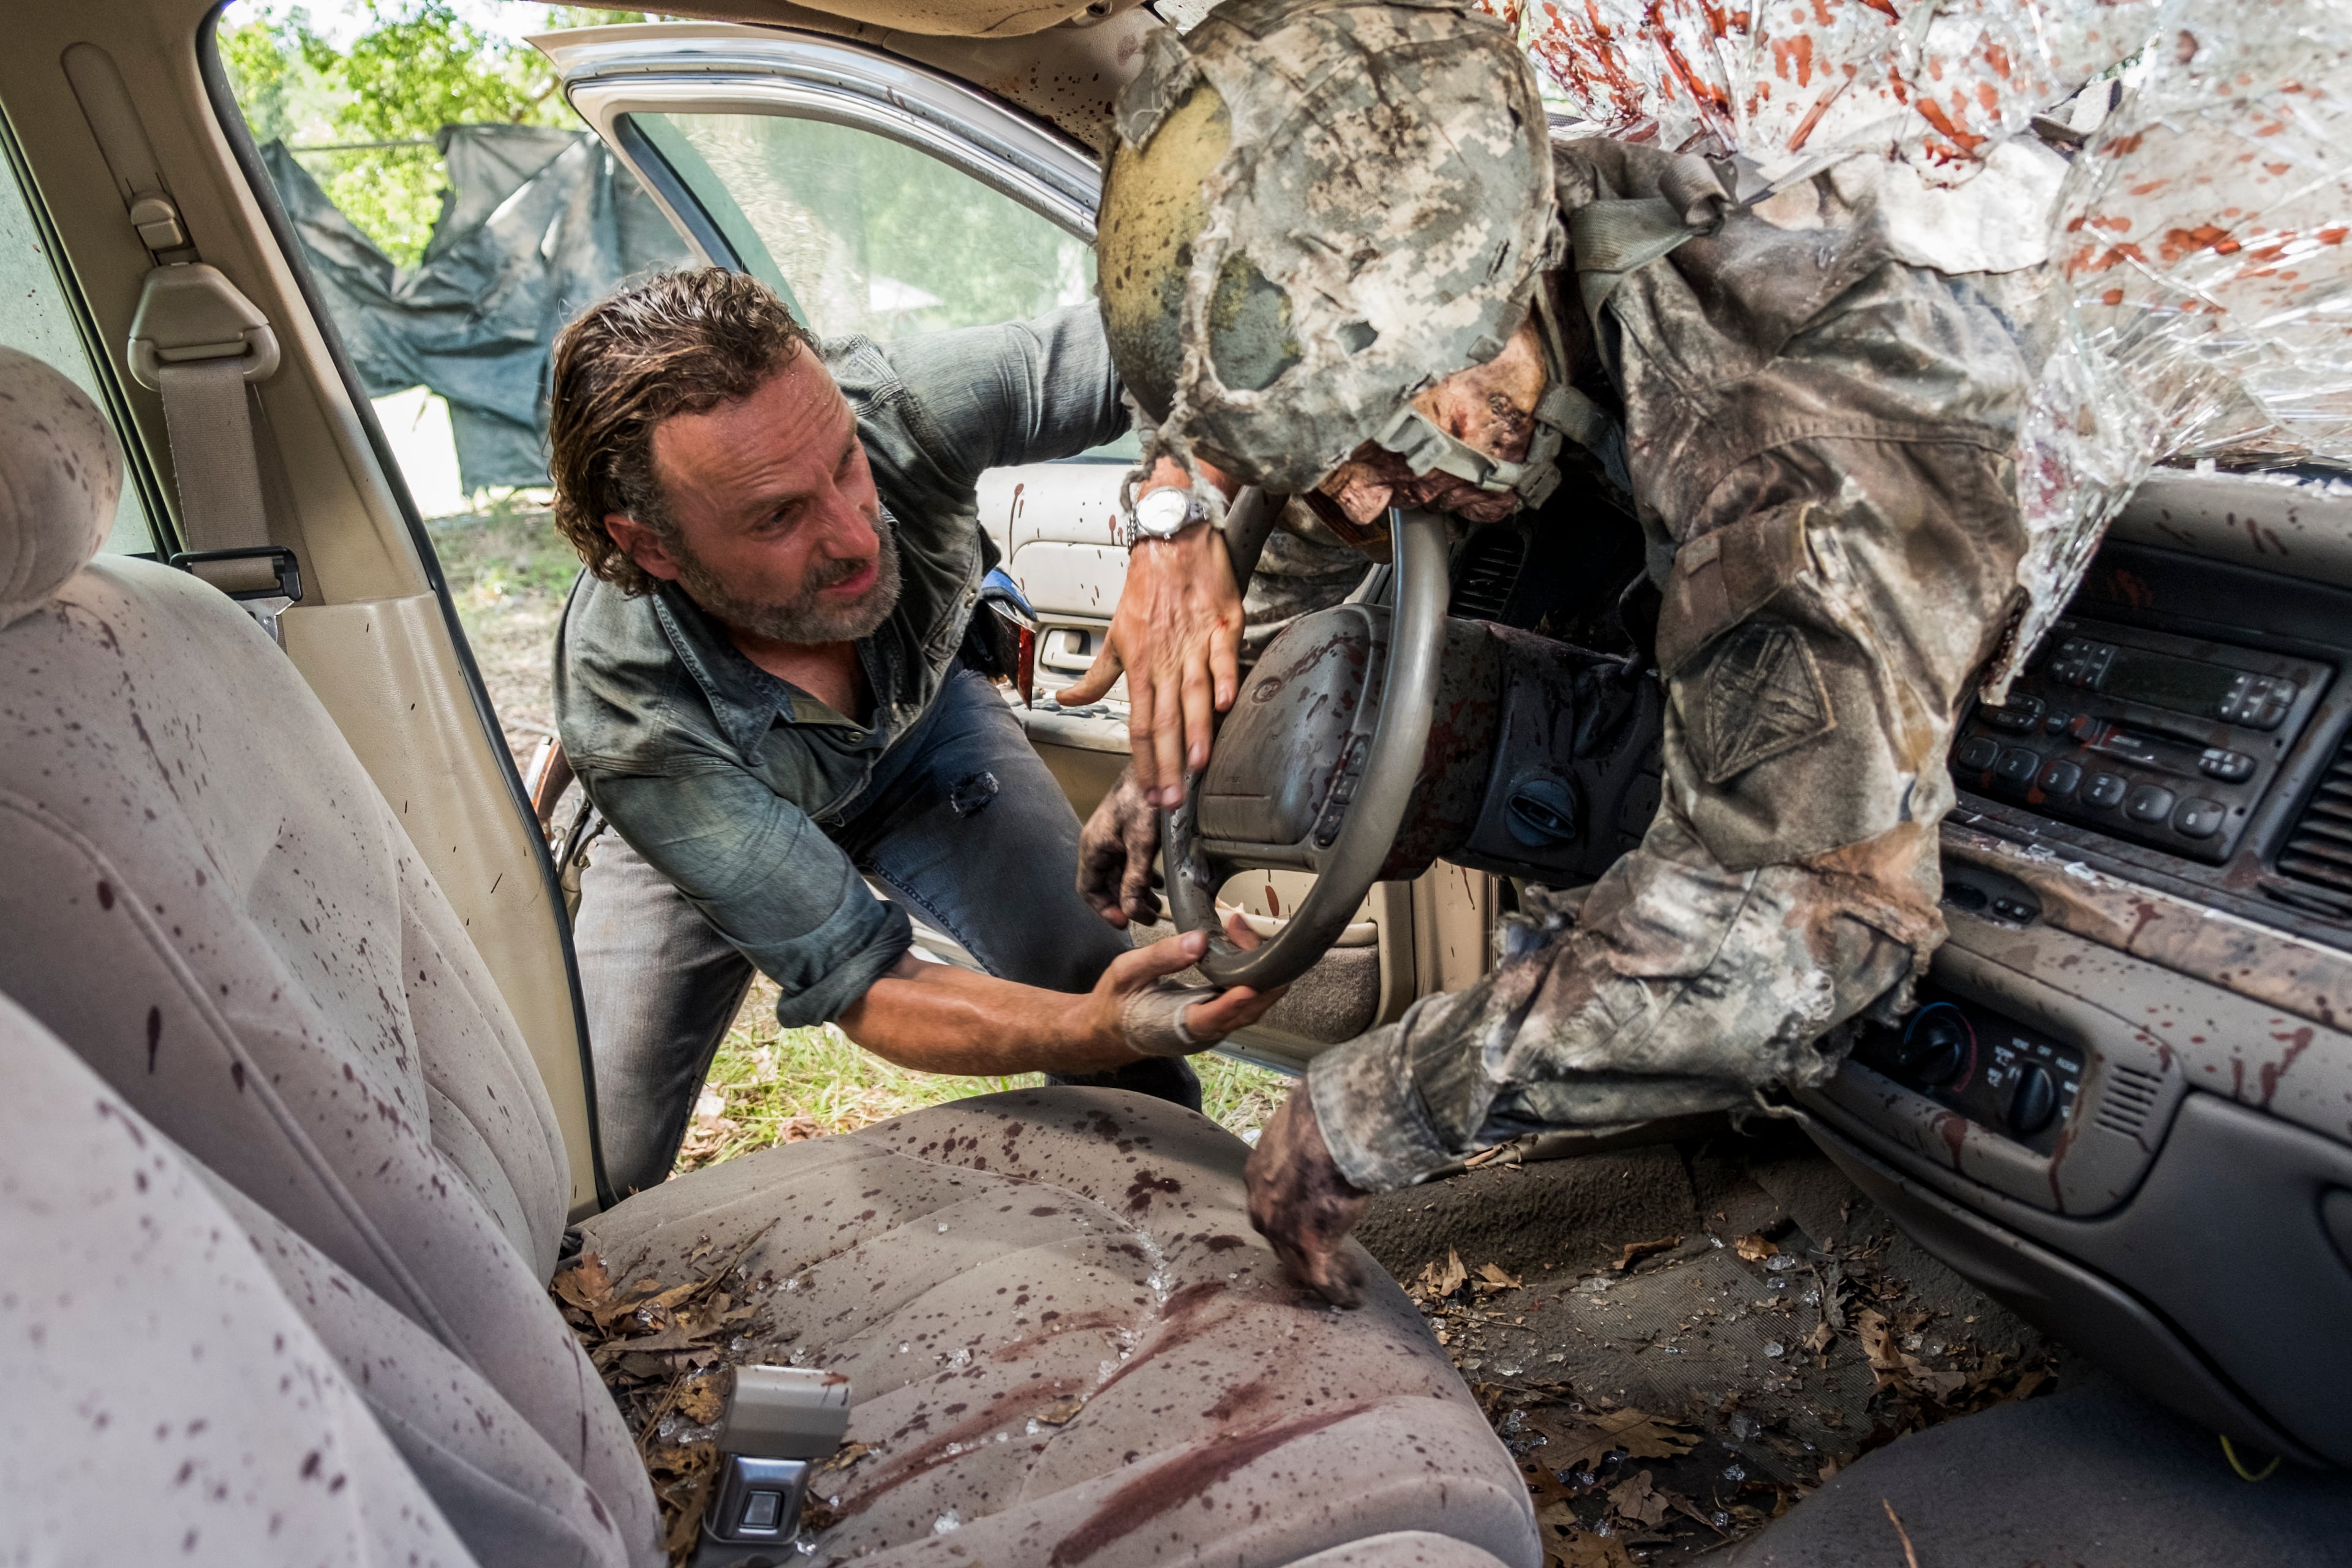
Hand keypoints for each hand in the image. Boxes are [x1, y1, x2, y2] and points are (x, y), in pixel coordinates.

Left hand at [1057, 461, 1242, 808]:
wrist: (1172, 535)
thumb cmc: (1147, 586)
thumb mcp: (1115, 634)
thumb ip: (1096, 675)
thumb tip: (1065, 701)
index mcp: (1139, 664)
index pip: (1137, 724)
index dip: (1143, 762)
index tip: (1152, 794)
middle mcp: (1165, 659)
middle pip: (1163, 720)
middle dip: (1167, 764)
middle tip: (1173, 799)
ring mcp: (1194, 643)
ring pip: (1193, 695)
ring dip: (1195, 731)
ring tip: (1196, 765)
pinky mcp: (1222, 625)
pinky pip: (1222, 657)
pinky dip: (1224, 680)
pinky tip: (1227, 704)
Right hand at [1078, 765, 1161, 927]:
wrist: (1158, 762)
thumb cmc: (1145, 796)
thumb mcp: (1142, 843)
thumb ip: (1135, 878)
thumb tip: (1130, 911)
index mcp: (1092, 846)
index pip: (1087, 890)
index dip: (1104, 910)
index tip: (1124, 922)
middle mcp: (1098, 844)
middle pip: (1106, 885)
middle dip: (1125, 903)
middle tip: (1148, 917)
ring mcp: (1112, 838)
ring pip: (1119, 874)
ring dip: (1135, 891)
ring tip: (1156, 905)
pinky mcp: (1127, 832)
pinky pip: (1129, 861)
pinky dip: (1141, 876)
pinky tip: (1157, 883)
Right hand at [1090, 913, 1281, 1060]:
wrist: (1113, 1029)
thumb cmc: (1117, 1003)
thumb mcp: (1127, 972)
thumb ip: (1160, 957)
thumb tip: (1198, 940)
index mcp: (1178, 1027)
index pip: (1213, 1018)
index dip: (1233, 1003)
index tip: (1249, 985)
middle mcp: (1205, 1032)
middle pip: (1246, 1008)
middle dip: (1253, 969)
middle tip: (1241, 928)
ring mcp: (1216, 1026)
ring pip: (1252, 1003)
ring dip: (1256, 967)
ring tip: (1240, 929)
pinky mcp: (1219, 1017)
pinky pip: (1245, 997)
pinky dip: (1249, 970)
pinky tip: (1240, 943)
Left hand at [1245, 1085, 1369, 1305]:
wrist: (1332, 1125)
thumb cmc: (1323, 1115)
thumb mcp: (1300, 1127)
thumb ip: (1304, 1143)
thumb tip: (1326, 1133)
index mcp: (1258, 1173)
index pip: (1271, 1206)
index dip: (1291, 1218)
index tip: (1309, 1222)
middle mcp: (1261, 1205)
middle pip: (1281, 1239)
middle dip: (1303, 1251)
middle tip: (1329, 1258)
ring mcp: (1282, 1228)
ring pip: (1302, 1263)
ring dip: (1327, 1273)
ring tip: (1350, 1279)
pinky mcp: (1309, 1245)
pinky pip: (1324, 1278)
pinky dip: (1339, 1290)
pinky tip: (1352, 1297)